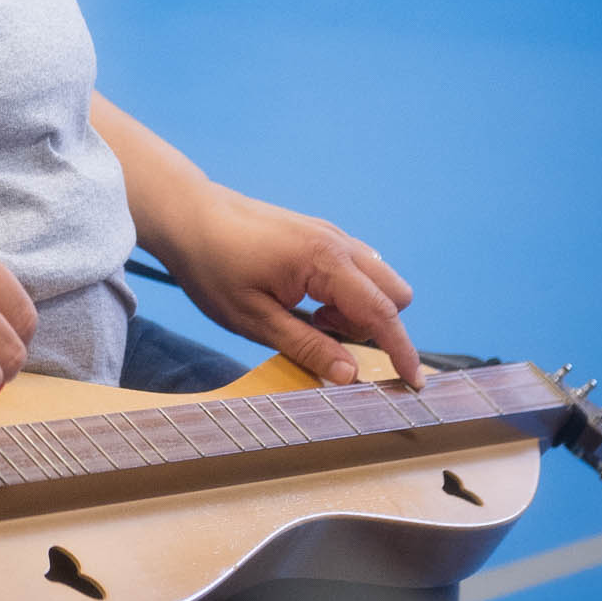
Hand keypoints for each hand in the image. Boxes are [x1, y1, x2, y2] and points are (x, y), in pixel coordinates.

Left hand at [158, 183, 420, 386]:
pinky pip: (356, 269)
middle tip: (323, 334)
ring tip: (308, 318)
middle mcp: (338, 243)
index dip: (401, 352)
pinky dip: (345, 293)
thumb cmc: (214, 266)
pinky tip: (305, 301)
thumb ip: (307, 347)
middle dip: (374, 327)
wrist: (188, 216)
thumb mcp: (255, 319)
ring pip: (377, 280)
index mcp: (325, 261)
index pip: (381, 313)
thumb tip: (350, 375)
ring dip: (358, 310)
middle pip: (394, 294)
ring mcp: (331, 235)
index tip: (413, 385)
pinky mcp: (319, 235)